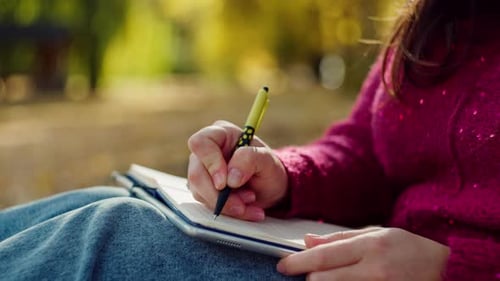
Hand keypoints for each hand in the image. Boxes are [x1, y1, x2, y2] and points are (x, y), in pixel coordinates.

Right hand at [187, 120, 287, 220]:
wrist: (269, 187)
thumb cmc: (268, 168)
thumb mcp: (267, 161)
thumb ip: (250, 160)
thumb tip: (230, 178)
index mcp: (221, 134)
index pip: (200, 143)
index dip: (210, 163)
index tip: (225, 183)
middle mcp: (206, 151)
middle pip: (196, 173)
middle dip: (220, 195)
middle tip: (243, 203)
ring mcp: (202, 171)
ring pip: (200, 192)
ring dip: (227, 205)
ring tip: (251, 204)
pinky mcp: (202, 189)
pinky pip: (207, 204)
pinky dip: (227, 211)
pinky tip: (245, 209)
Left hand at [277, 227, 449, 280]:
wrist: (446, 269)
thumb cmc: (409, 247)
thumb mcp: (376, 234)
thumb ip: (340, 238)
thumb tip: (308, 241)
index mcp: (370, 246)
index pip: (324, 256)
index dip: (299, 262)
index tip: (283, 265)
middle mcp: (374, 269)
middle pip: (324, 279)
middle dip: (309, 277)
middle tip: (306, 274)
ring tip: (327, 277)